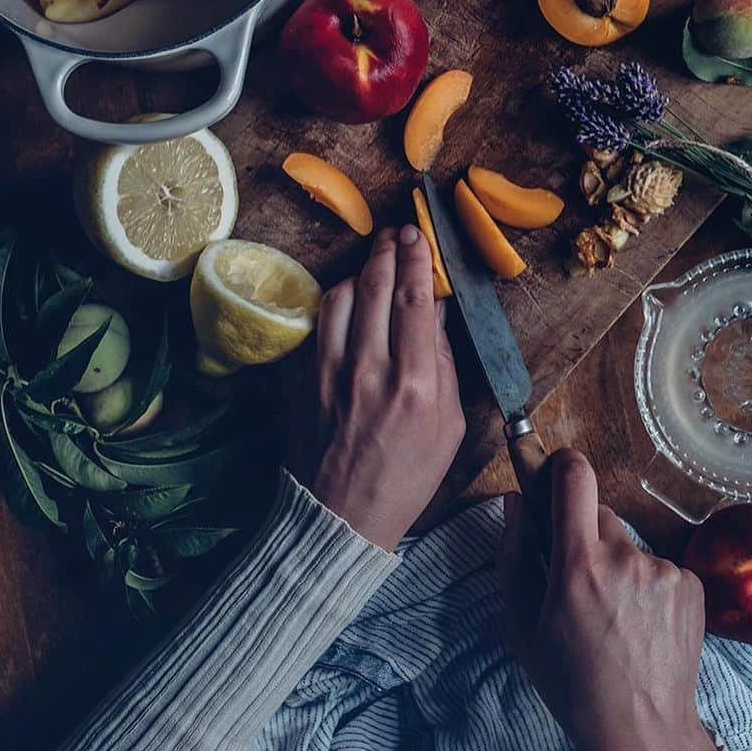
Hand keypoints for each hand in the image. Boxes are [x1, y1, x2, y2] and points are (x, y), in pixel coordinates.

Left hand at [311, 225, 464, 550]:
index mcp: (414, 385)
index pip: (415, 301)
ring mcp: (329, 373)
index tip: (421, 236)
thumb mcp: (449, 428)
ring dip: (360, 271)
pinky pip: (318, 322)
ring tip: (375, 264)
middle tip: (398, 233)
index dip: (418, 260)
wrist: (341, 517)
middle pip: (375, 287)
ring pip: (340, 297)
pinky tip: (349, 299)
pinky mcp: (303, 379)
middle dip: (388, 251)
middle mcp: (369, 371)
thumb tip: (437, 313)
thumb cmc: (406, 477)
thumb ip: (444, 365)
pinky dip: (335, 301)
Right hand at [498, 449, 719, 750]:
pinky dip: (647, 586)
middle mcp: (624, 558)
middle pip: (599, 514)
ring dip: (618, 566)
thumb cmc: (573, 686)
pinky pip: (658, 567)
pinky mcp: (691, 585)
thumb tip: (515, 503)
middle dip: (584, 536)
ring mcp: (663, 570)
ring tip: (614, 619)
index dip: (561, 468)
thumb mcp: (521, 628)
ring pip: (629, 545)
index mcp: (578, 564)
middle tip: (579, 585)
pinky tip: (641, 626)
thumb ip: (513, 556)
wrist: (643, 732)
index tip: (553, 476)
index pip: (574, 478)